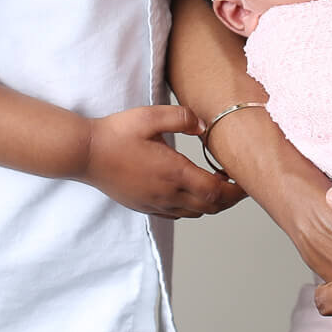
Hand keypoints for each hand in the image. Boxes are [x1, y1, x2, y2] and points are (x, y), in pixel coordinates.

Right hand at [83, 105, 245, 218]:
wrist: (85, 154)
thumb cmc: (116, 134)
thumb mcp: (150, 116)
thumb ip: (182, 117)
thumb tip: (204, 125)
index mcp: (174, 173)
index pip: (216, 192)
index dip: (236, 191)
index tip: (246, 182)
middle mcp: (167, 194)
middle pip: (210, 207)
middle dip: (229, 199)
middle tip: (239, 185)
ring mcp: (154, 204)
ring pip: (194, 213)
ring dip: (211, 204)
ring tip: (217, 186)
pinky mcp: (143, 206)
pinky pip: (176, 215)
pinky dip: (192, 208)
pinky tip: (190, 192)